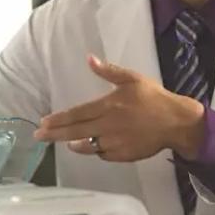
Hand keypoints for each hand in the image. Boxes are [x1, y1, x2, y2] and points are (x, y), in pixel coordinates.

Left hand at [33, 55, 204, 162]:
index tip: (43, 123)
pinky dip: (95, 150)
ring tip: (66, 142)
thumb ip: (109, 71)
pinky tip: (92, 146)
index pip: (77, 114)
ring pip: (87, 146)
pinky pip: (103, 154)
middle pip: (75, 131)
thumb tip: (90, 59)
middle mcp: (107, 126)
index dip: (58, 119)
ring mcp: (114, 143)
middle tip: (38, 137)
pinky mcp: (123, 155)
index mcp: (108, 106)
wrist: (176, 122)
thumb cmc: (154, 98)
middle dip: (54, 135)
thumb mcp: (132, 79)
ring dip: (74, 144)